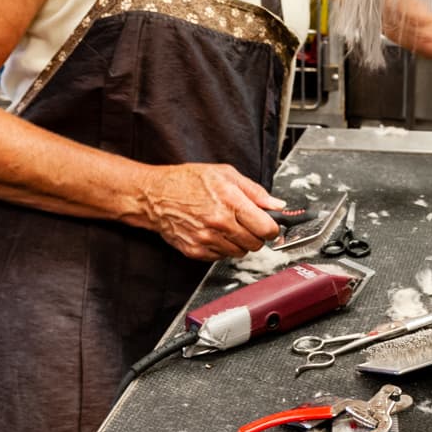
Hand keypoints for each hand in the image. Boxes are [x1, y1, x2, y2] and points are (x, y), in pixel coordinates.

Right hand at [138, 163, 285, 259]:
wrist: (154, 196)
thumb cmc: (187, 181)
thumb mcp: (225, 174)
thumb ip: (255, 192)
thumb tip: (277, 205)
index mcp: (230, 202)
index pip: (267, 228)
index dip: (272, 227)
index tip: (269, 224)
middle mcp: (219, 223)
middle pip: (256, 244)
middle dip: (256, 235)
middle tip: (247, 224)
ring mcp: (207, 239)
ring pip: (240, 252)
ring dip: (239, 242)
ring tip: (228, 226)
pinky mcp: (196, 251)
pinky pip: (221, 257)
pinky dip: (222, 247)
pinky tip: (214, 233)